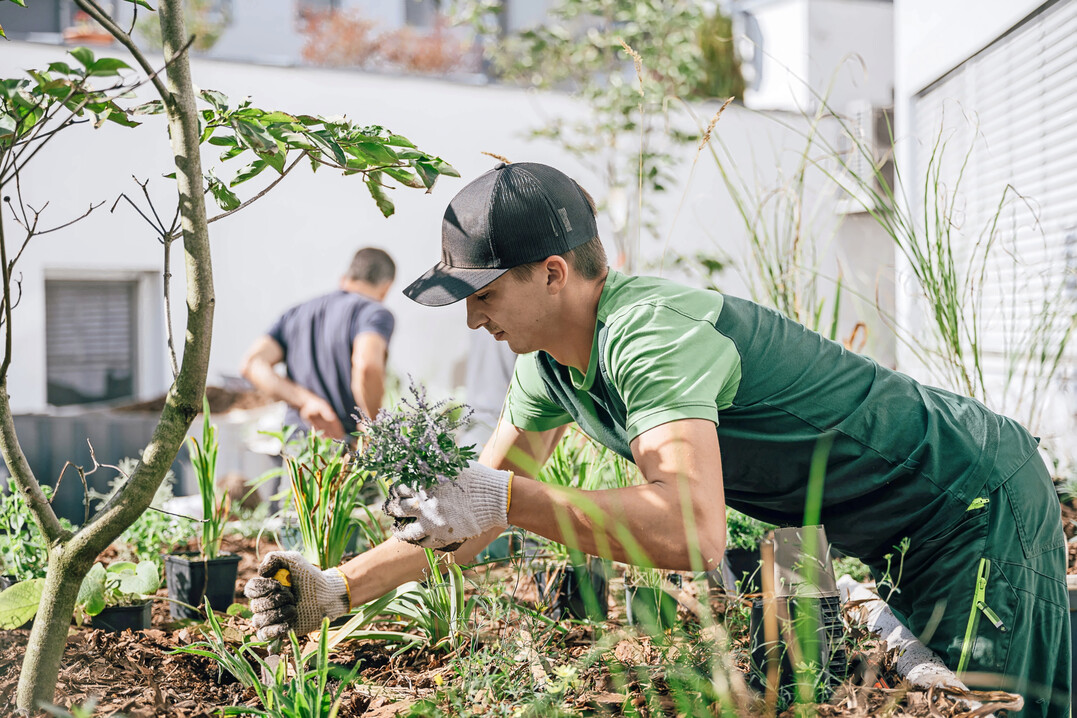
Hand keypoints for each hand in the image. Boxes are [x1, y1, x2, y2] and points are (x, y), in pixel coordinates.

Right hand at [243, 551, 349, 639]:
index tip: (279, 584)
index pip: (250, 588)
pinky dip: (274, 630)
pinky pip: (264, 635)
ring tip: (294, 609)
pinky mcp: (278, 632)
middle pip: (256, 605)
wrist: (326, 595)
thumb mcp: (294, 560)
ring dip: (278, 614)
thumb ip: (274, 558)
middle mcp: (264, 603)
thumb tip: (261, 573)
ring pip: (259, 620)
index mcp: (265, 587)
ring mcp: (270, 619)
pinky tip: (288, 624)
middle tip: (292, 596)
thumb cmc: (310, 577)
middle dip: (275, 600)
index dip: (262, 588)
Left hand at [298, 396, 344, 438]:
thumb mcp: (321, 407)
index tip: (342, 434)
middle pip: (332, 428)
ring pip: (326, 430)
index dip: (339, 429)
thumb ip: (327, 413)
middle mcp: (325, 419)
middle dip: (335, 434)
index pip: (336, 424)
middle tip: (338, 440)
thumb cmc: (314, 404)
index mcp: (329, 415)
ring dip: (329, 435)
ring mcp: (320, 421)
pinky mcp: (314, 423)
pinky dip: (321, 434)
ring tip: (332, 441)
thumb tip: (333, 418)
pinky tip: (323, 439)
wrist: (305, 403)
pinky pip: (319, 430)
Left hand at [383, 461, 511, 548]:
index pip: (400, 487)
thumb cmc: (476, 478)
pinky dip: (416, 540)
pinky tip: (415, 538)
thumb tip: (421, 455)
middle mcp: (424, 503)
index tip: (397, 491)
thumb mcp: (453, 464)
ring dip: (398, 529)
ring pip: (405, 529)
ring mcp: (431, 521)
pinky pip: (422, 542)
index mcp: (425, 484)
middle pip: (398, 508)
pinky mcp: (442, 535)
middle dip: (392, 508)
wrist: (495, 498)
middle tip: (390, 509)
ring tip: (397, 529)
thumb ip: (435, 463)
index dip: (396, 489)